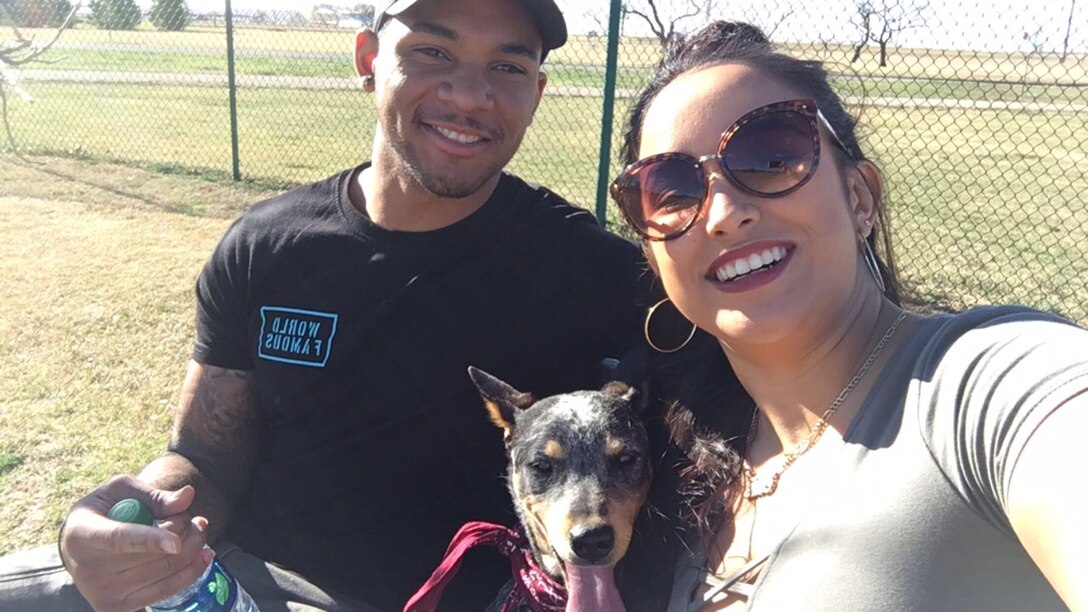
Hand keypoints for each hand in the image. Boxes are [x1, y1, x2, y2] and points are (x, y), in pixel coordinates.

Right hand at [59, 476, 214, 611]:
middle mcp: (89, 570)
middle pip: (153, 555)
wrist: (76, 547)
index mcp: (83, 535)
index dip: (149, 541)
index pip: (119, 540)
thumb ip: (153, 495)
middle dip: (185, 530)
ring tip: (195, 530)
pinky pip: (168, 590)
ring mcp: (104, 594)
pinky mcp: (119, 608)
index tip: (175, 543)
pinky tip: (201, 555)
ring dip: (193, 547)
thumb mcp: (120, 491)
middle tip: (192, 517)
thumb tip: (188, 496)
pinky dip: (190, 571)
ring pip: (167, 572)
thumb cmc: (102, 511)